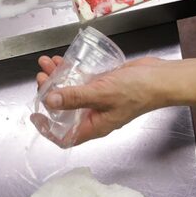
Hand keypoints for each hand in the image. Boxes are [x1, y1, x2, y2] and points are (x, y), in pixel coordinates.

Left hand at [32, 55, 169, 147]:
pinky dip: (70, 71)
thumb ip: (75, 97)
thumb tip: (50, 102)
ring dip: (57, 78)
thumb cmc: (138, 91)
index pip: (65, 136)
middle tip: (41, 77)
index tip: (35, 114)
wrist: (160, 78)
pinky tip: (62, 60)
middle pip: (64, 109)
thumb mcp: (101, 94)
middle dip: (49, 93)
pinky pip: (81, 80)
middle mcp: (94, 114)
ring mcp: (99, 99)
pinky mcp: (103, 84)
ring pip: (71, 91)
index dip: (47, 128)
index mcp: (94, 125)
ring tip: (47, 62)